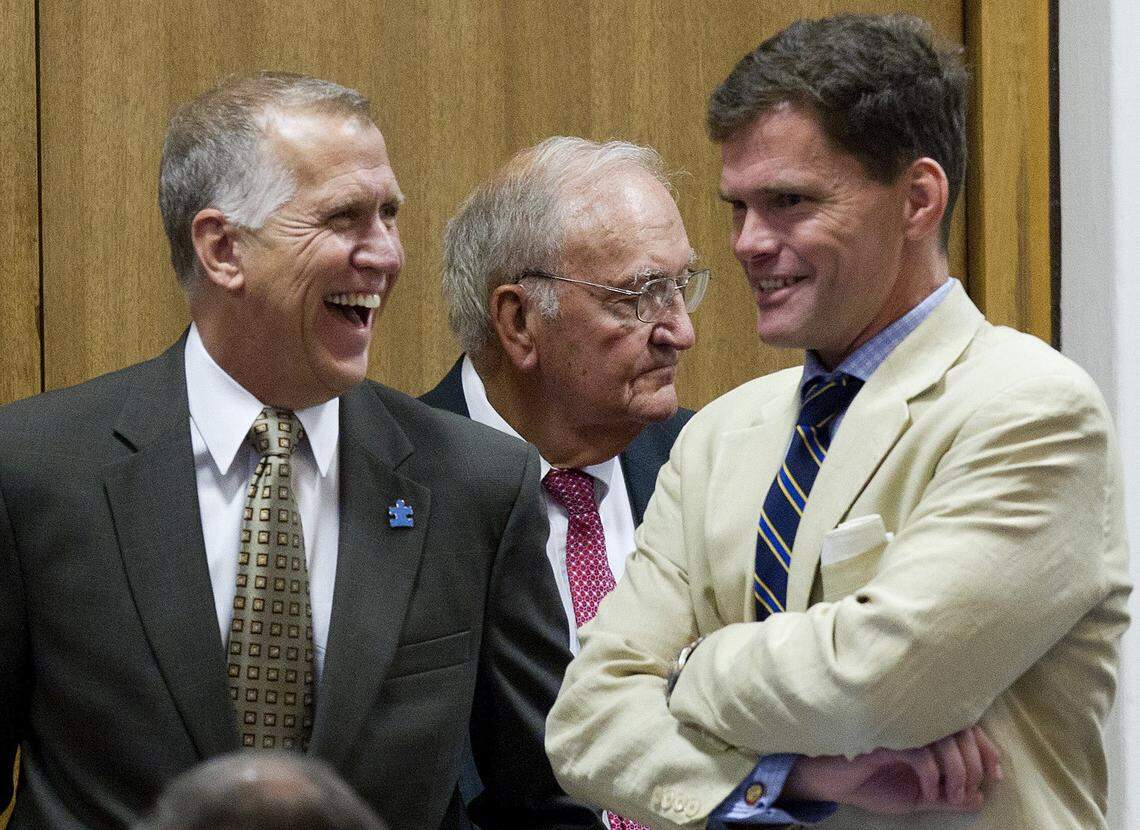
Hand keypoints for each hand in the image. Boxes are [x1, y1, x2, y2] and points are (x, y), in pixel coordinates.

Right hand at [783, 726, 1002, 813]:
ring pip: (945, 740)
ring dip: (956, 773)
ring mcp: (900, 728)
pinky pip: (920, 753)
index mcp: (925, 732)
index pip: (968, 728)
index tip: (995, 777)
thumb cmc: (870, 782)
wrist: (831, 783)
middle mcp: (916, 723)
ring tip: (950, 796)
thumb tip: (979, 799)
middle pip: (962, 731)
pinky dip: (931, 776)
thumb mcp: (916, 797)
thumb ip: (946, 797)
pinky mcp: (884, 739)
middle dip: (974, 766)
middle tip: (967, 794)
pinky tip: (925, 792)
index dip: (987, 749)